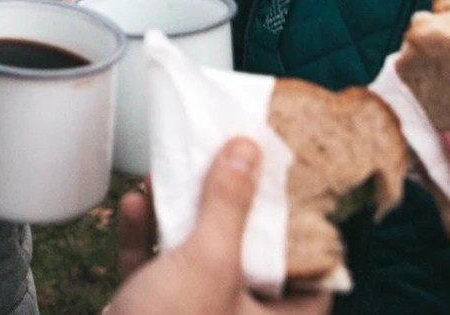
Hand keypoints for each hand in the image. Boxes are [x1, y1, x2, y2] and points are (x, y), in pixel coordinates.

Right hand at [109, 138, 331, 314]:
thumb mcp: (209, 260)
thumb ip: (229, 204)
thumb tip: (249, 151)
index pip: (314, 283)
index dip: (311, 239)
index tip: (300, 196)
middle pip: (247, 259)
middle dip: (229, 212)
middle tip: (228, 170)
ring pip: (196, 259)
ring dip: (179, 215)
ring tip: (170, 175)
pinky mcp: (152, 313)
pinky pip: (155, 269)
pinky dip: (144, 237)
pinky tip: (134, 204)